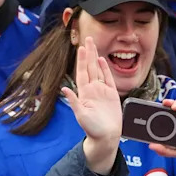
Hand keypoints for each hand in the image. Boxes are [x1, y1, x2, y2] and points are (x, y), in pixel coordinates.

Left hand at [63, 37, 121, 174]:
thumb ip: (74, 101)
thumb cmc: (92, 129)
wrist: (106, 137)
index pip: (82, 72)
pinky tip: (102, 60)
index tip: (81, 48)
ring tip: (94, 45)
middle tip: (88, 38)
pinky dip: (105, 70)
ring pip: (99, 71)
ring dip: (96, 58)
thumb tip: (64, 89)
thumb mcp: (81, 115)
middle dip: (89, 53)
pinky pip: (108, 79)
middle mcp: (93, 90)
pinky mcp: (112, 95)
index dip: (82, 60)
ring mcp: (102, 91)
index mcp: (84, 93)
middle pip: (90, 68)